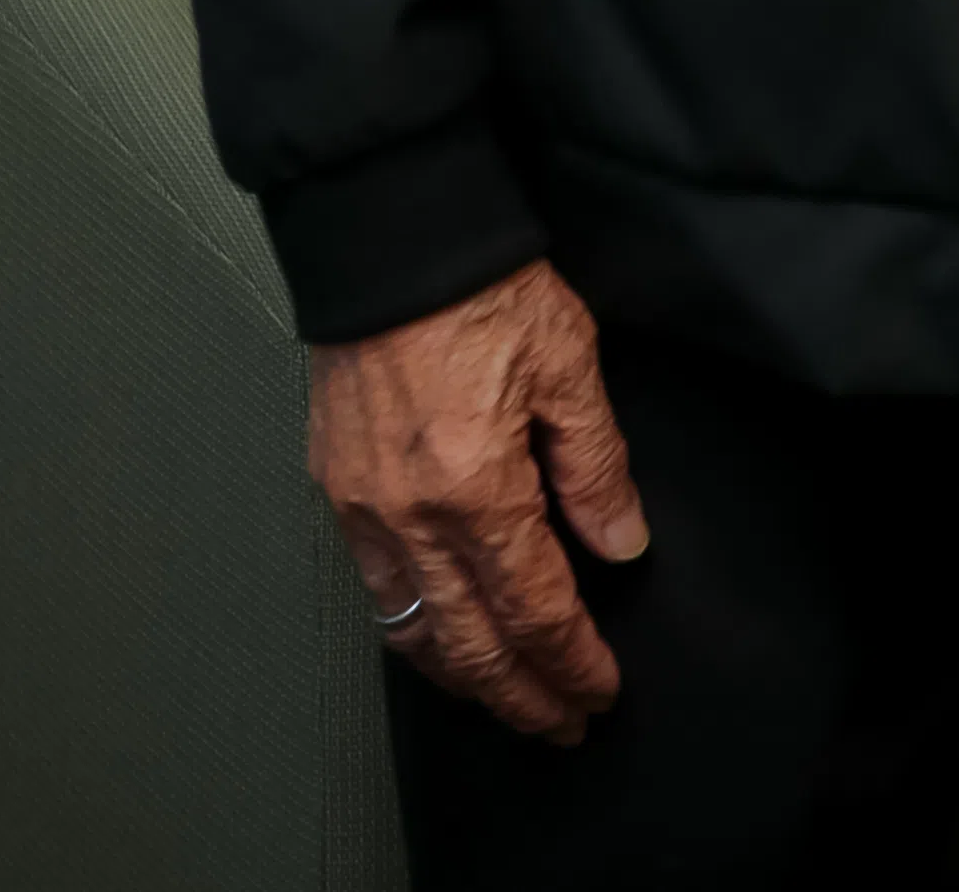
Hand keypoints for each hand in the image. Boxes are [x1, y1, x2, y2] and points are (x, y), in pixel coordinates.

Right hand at [308, 258, 647, 742]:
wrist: (392, 236)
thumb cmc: (481, 284)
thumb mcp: (569, 362)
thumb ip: (596, 464)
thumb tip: (620, 543)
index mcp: (475, 484)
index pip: (533, 608)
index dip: (571, 660)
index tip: (600, 689)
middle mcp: (411, 513)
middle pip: (470, 642)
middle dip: (521, 694)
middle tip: (561, 723)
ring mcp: (365, 506)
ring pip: (415, 629)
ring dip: (465, 678)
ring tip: (507, 699)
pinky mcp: (337, 488)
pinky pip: (375, 588)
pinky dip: (413, 631)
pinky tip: (438, 639)